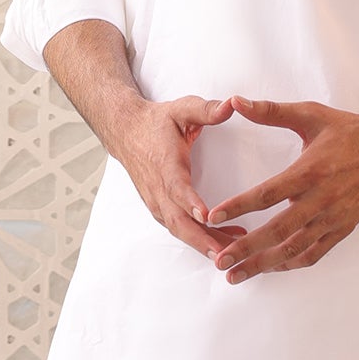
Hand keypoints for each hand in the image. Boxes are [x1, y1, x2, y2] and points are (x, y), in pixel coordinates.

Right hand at [113, 93, 242, 262]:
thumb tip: (232, 105)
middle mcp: (158, 188)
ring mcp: (156, 201)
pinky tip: (224, 244)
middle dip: (201, 239)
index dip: (190, 203)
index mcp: (165, 164)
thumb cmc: (157, 121)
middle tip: (225, 254)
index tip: (206, 216)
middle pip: (178, 220)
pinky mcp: (159, 208)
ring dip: (203, 244)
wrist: (125, 132)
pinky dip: (199, 239)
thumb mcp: (182, 108)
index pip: (176, 187)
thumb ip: (206, 109)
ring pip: (179, 230)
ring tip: (232, 254)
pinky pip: (179, 229)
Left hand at [206, 97, 358, 283]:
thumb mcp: (310, 114)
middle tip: (220, 260)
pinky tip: (270, 268)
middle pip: (277, 230)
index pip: (267, 195)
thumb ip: (270, 111)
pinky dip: (290, 264)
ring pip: (294, 248)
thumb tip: (236, 101)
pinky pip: (314, 253)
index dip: (238, 207)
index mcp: (309, 171)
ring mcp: (333, 218)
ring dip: (263, 264)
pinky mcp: (342, 228)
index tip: (212, 216)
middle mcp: (321, 199)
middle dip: (245, 248)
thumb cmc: (347, 130)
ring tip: (237, 274)